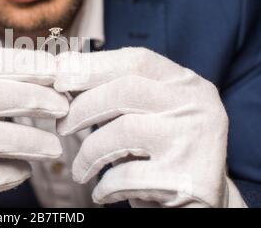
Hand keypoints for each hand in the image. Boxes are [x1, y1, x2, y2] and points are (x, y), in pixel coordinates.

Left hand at [55, 47, 245, 207]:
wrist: (203, 201)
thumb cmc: (161, 152)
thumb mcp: (148, 114)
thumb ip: (117, 92)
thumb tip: (63, 73)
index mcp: (185, 82)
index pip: (136, 60)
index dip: (92, 65)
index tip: (59, 76)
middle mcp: (197, 104)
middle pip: (126, 89)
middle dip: (83, 107)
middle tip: (61, 125)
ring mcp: (196, 139)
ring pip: (124, 131)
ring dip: (89, 153)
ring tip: (80, 170)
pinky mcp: (189, 179)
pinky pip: (128, 175)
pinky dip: (106, 185)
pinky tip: (102, 192)